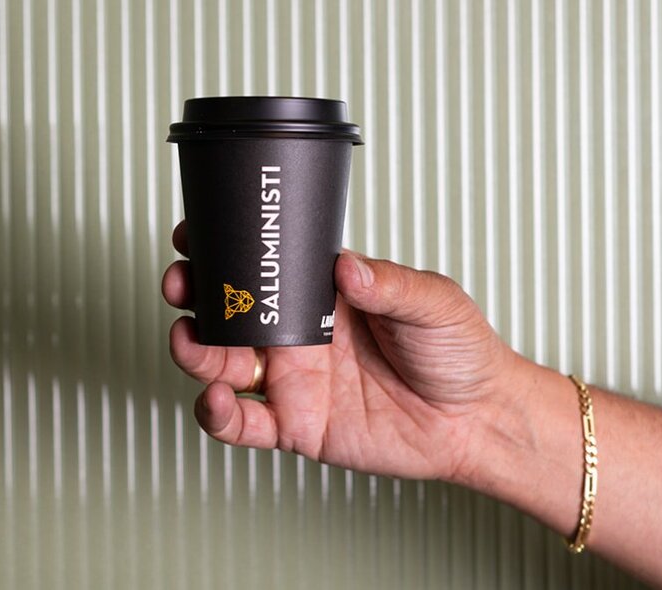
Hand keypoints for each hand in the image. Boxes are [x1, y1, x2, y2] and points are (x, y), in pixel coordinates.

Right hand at [162, 220, 520, 481]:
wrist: (478, 420)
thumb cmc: (460, 353)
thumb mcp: (433, 301)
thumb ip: (388, 282)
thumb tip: (345, 265)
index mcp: (324, 297)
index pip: (262, 268)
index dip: (223, 252)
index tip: (195, 235)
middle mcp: (300, 337)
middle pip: (228, 313)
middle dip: (195, 297)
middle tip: (183, 285)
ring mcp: (293, 381)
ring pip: (222, 365)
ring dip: (195, 351)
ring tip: (190, 341)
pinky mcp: (296, 426)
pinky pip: (243, 424)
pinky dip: (217, 415)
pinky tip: (214, 399)